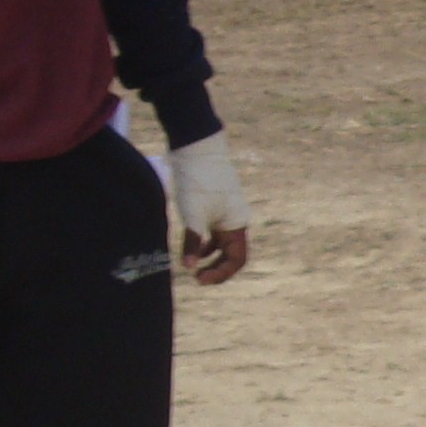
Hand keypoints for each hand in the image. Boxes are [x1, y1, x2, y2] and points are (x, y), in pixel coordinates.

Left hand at [166, 132, 252, 285]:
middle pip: (231, 254)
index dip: (221, 273)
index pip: (236, 259)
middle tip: (195, 278)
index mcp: (237, 224)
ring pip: (221, 244)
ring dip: (208, 257)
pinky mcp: (213, 206)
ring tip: (191, 265)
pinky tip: (189, 247)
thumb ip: (192, 242)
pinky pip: (212, 232)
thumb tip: (188, 266)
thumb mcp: (193, 214)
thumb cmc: (198, 180)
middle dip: (216, 268)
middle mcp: (234, 221)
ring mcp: (224, 214)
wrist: (197, 147)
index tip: (199, 278)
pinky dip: (202, 243)